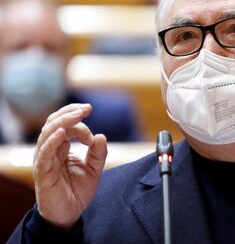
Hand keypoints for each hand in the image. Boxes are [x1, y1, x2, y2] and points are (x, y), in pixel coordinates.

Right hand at [33, 103, 107, 228]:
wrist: (70, 214)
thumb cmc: (78, 191)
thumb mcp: (94, 169)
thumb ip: (98, 153)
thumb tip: (101, 135)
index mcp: (61, 147)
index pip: (65, 125)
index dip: (80, 124)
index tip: (93, 137)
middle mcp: (50, 150)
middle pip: (54, 123)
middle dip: (70, 112)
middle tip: (87, 108)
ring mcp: (45, 160)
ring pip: (48, 133)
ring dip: (64, 121)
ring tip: (78, 115)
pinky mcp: (43, 172)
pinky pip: (44, 153)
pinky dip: (52, 141)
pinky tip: (62, 132)